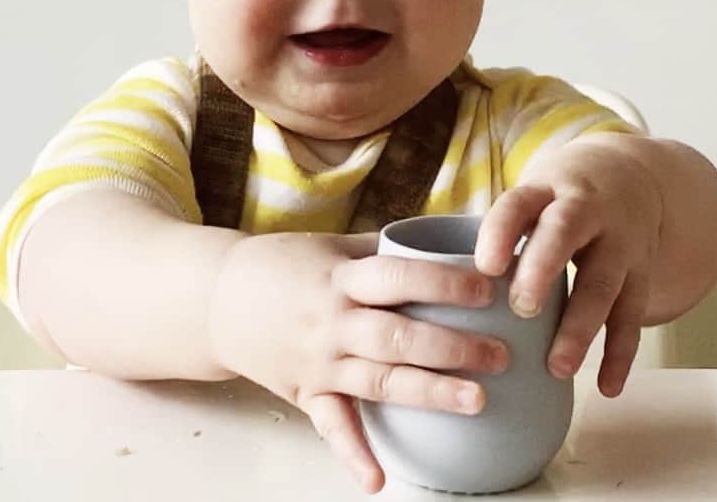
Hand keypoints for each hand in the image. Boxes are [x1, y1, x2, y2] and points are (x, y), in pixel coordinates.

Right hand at [208, 232, 509, 493]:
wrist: (216, 299)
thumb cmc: (282, 265)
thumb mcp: (329, 245)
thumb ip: (382, 248)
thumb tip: (445, 240)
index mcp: (340, 277)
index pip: (397, 278)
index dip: (442, 284)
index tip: (486, 289)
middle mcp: (331, 321)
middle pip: (396, 335)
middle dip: (450, 347)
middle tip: (500, 354)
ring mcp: (318, 360)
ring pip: (377, 380)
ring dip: (427, 391)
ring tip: (476, 400)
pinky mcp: (305, 392)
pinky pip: (331, 426)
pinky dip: (352, 454)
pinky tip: (377, 481)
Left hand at [474, 136, 663, 396]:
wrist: (629, 178)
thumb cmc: (555, 201)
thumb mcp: (529, 198)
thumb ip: (495, 236)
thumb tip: (439, 290)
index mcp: (544, 191)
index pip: (518, 203)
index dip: (501, 232)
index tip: (484, 267)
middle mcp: (584, 211)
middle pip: (564, 236)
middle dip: (542, 270)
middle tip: (521, 309)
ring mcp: (618, 243)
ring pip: (602, 283)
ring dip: (581, 327)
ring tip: (557, 367)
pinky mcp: (641, 274)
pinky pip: (632, 316)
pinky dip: (620, 354)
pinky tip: (606, 387)